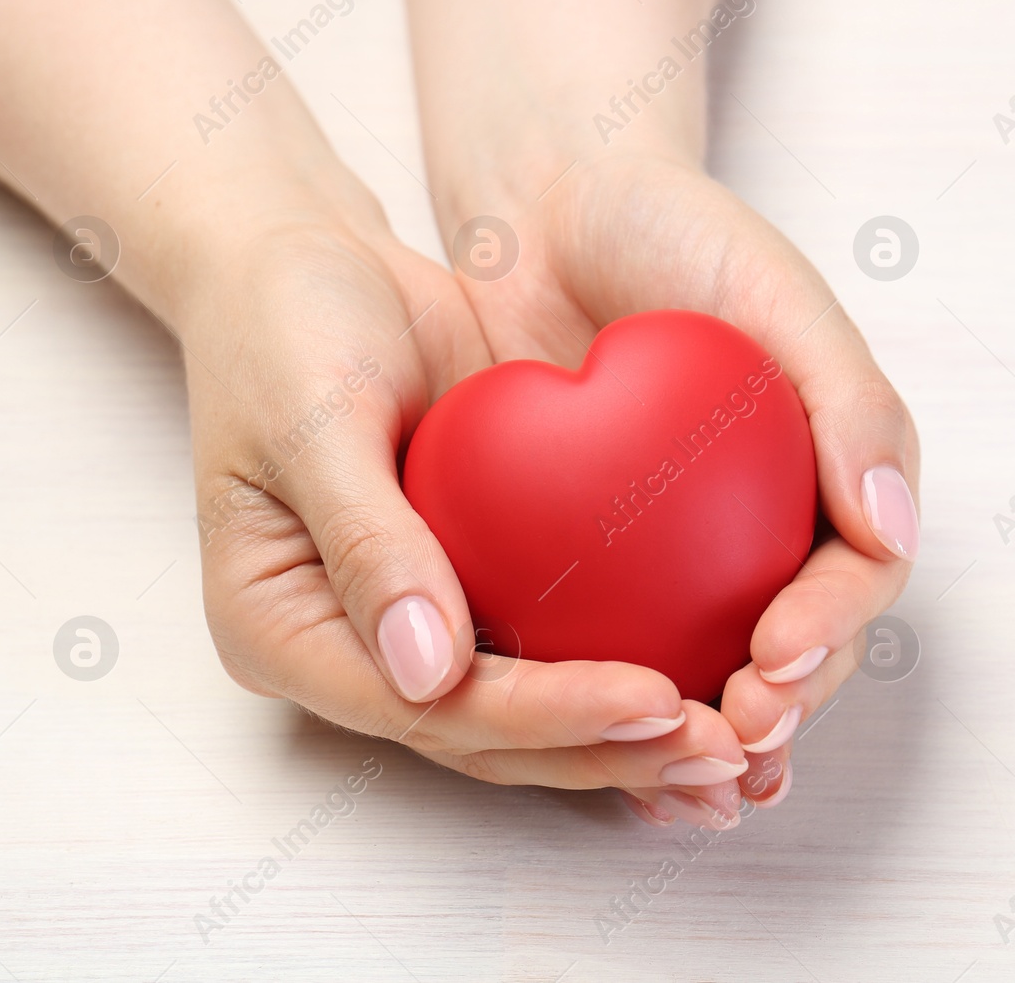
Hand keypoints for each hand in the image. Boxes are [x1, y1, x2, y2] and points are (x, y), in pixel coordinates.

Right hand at [183, 219, 748, 825]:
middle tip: (721, 745)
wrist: (311, 263)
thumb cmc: (286, 322)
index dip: (543, 717)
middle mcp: (352, 650)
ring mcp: (412, 625)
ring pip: (527, 714)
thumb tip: (429, 675)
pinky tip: (713, 669)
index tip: (652, 698)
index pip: (426, 711)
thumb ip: (365, 543)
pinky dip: (622, 661)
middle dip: (605, 750)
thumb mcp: (309, 418)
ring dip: (627, 735)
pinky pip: (550, 643)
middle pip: (485, 736)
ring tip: (733, 739)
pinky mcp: (471, 584)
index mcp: (281, 631)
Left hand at [448, 152, 920, 819]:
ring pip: (719, 663)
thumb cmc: (673, 229)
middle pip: (800, 643)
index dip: (830, 634)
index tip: (774, 664)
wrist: (554, 207)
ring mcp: (694, 545)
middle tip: (733, 742)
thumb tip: (894, 526)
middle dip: (779, 706)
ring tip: (687, 787)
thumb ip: (846, 397)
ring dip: (712, 736)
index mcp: (836, 466)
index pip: (860, 575)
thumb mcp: (773, 287)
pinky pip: (627, 639)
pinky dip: (625, 699)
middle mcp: (776, 518)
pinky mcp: (610, 556)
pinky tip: (603, 751)